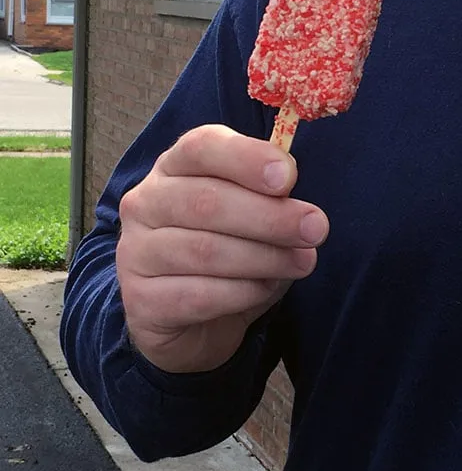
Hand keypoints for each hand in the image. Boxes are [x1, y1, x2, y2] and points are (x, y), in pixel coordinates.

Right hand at [115, 124, 327, 373]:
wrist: (190, 323)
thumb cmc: (228, 256)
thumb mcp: (252, 216)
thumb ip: (270, 199)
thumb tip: (305, 208)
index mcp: (174, 167)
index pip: (201, 147)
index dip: (246, 158)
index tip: (288, 176)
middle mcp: (146, 203)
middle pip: (207, 201)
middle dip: (270, 216)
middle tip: (316, 228)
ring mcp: (136, 252)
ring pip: (205, 250)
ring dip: (264, 257)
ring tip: (303, 262)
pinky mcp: (141, 300)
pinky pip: (199, 295)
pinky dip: (242, 293)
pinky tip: (266, 290)